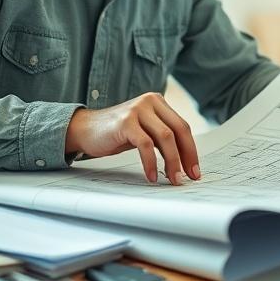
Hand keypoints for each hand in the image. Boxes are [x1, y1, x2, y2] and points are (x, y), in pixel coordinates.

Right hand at [65, 93, 200, 184]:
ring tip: (174, 179)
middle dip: (187, 156)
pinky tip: (152, 176)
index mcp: (158, 102)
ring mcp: (138, 110)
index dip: (191, 150)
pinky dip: (151, 163)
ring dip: (173, 162)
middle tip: (189, 177)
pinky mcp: (126, 122)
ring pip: (166, 137)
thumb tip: (185, 162)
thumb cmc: (116, 133)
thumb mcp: (144, 131)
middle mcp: (150, 101)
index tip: (195, 170)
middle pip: (179, 130)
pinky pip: (146, 145)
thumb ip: (162, 138)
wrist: (84, 129)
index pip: (182, 127)